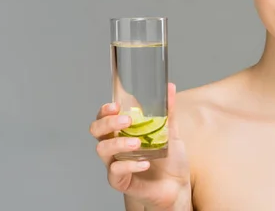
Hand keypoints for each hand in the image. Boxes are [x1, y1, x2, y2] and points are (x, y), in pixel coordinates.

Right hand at [90, 83, 191, 209]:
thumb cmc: (170, 160)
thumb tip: (169, 86)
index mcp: (123, 133)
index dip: (105, 110)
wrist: (177, 186)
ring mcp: (116, 164)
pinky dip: (130, 165)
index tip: (114, 105)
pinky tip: (145, 162)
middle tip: (126, 121)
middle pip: (97, 131)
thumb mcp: (171, 132)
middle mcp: (116, 147)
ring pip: (102, 150)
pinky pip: (116, 172)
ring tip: (138, 143)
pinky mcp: (121, 181)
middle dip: (107, 123)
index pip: (104, 118)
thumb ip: (169, 111)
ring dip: (118, 143)